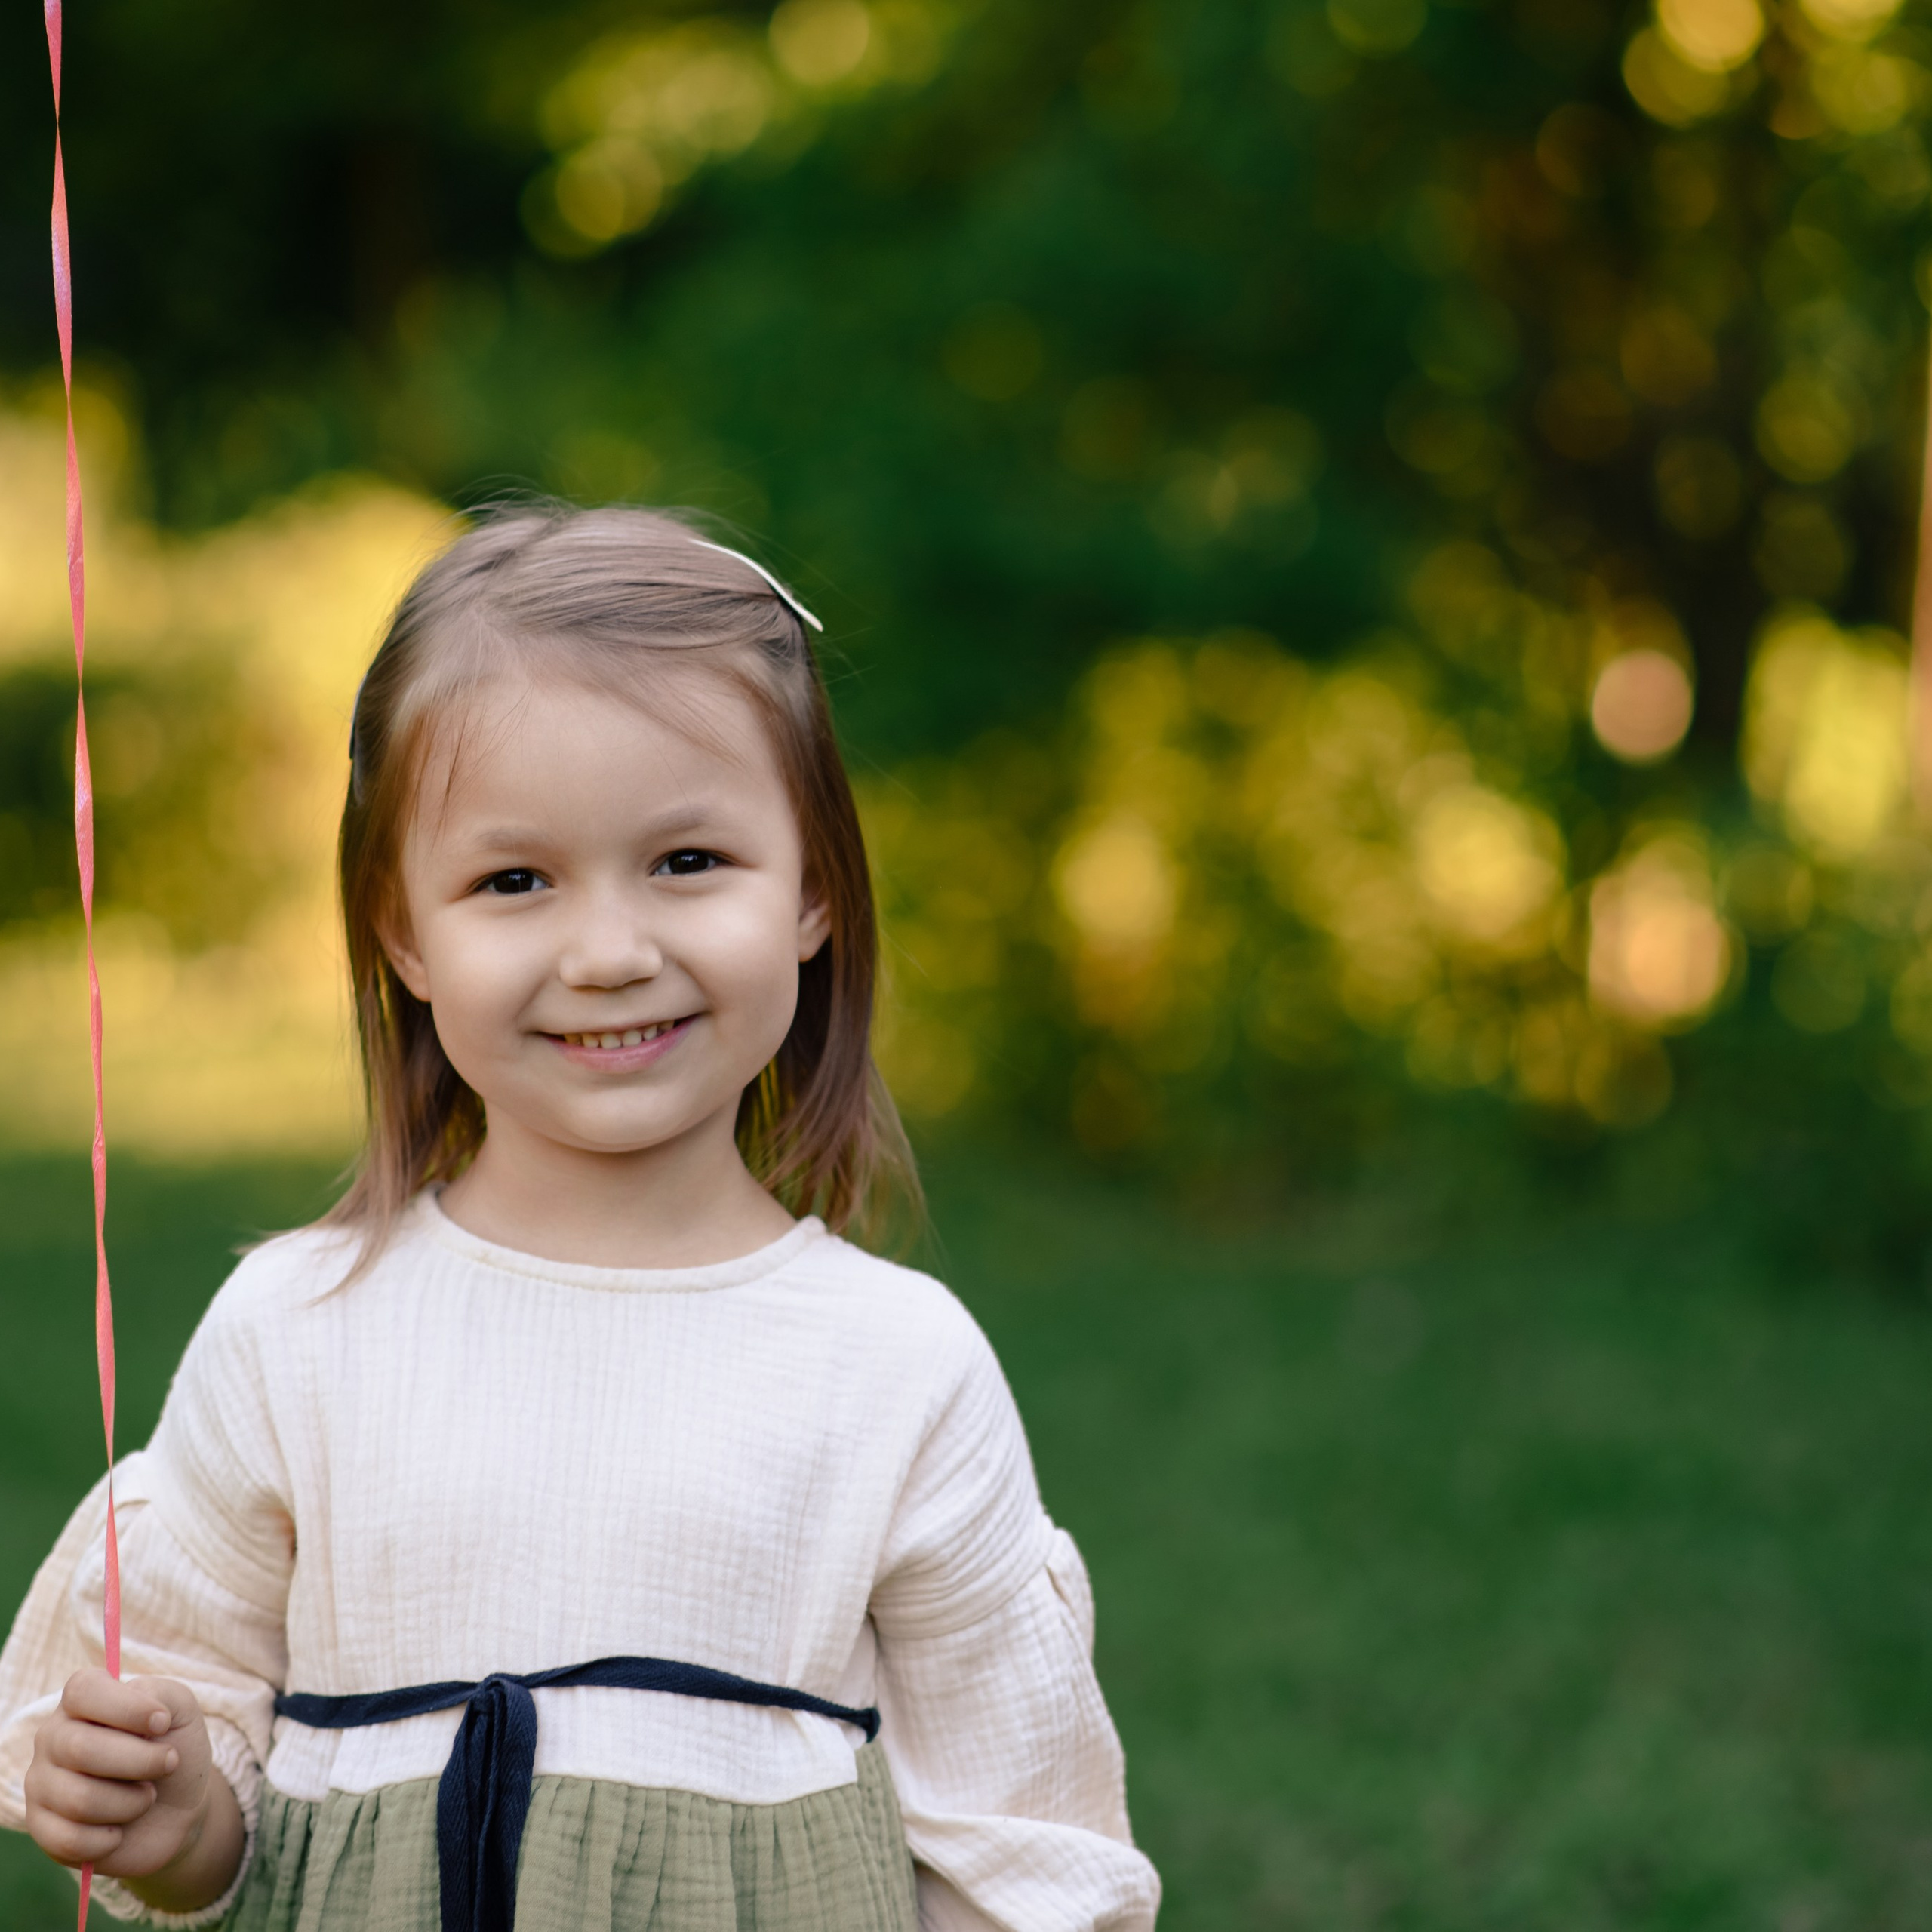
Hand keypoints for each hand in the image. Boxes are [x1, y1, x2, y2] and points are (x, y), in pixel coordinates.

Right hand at [24, 1669, 243, 1911]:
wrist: (176, 1810)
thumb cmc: (174, 1750)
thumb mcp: (181, 1712)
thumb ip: (161, 1694)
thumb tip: (134, 1696)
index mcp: (83, 1700)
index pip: (82, 1691)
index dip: (126, 1708)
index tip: (163, 1723)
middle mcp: (53, 1737)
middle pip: (80, 1749)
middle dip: (139, 1761)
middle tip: (168, 1763)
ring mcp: (41, 1783)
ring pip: (78, 1799)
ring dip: (130, 1802)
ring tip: (146, 1796)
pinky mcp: (42, 1828)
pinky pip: (69, 1839)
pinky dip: (108, 1839)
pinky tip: (120, 1830)